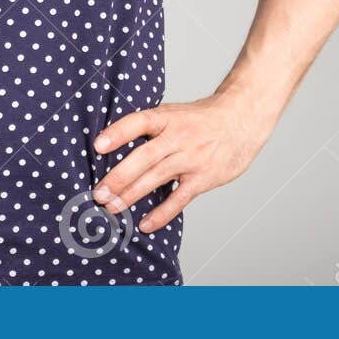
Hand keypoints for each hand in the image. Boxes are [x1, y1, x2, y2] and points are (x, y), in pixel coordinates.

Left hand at [91, 91, 278, 233]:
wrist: (241, 120)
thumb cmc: (200, 119)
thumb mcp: (173, 113)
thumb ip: (149, 128)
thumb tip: (113, 144)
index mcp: (167, 117)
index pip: (139, 122)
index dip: (118, 133)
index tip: (98, 146)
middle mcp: (178, 137)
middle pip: (144, 157)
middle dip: (119, 177)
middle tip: (98, 194)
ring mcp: (191, 158)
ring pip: (157, 178)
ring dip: (132, 195)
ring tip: (112, 208)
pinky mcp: (203, 178)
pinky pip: (179, 199)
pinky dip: (162, 214)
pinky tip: (145, 225)